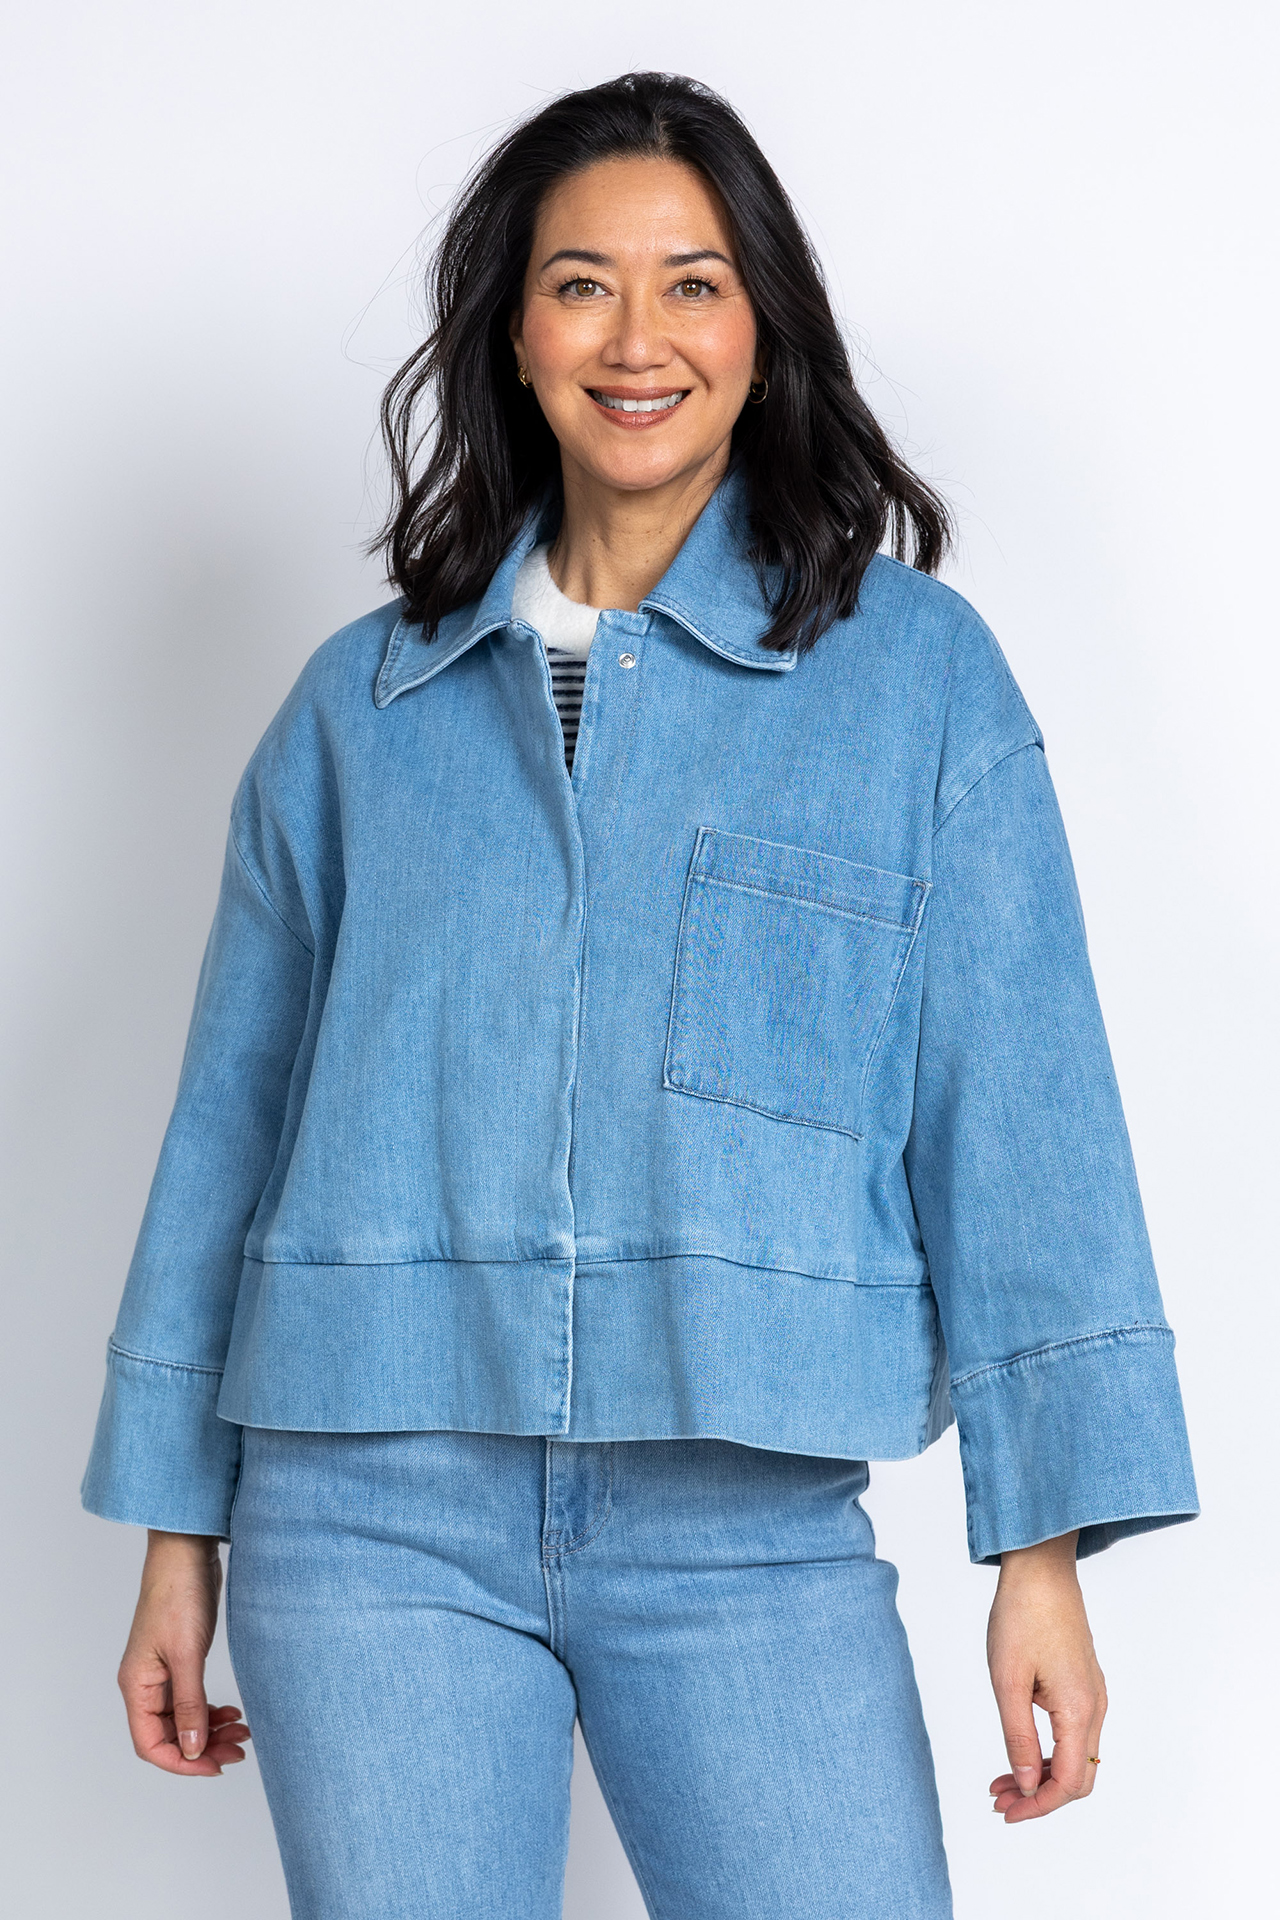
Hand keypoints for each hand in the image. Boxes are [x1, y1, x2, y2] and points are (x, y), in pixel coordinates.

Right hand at [117, 1530, 250, 1775]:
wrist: (187, 1553)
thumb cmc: (179, 1595)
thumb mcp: (187, 1655)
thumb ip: (190, 1704)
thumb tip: (193, 1750)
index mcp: (137, 1686)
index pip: (151, 1745)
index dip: (182, 1763)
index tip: (215, 1767)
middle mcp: (146, 1684)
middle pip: (170, 1736)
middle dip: (204, 1748)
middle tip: (239, 1750)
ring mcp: (163, 1673)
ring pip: (184, 1719)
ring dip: (211, 1730)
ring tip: (242, 1732)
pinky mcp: (181, 1660)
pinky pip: (193, 1700)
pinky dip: (212, 1710)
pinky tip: (232, 1712)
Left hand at [986, 1530, 1105, 1821]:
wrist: (1041, 1569)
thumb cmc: (1020, 1616)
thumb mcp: (1007, 1679)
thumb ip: (1018, 1737)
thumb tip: (1028, 1784)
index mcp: (1079, 1709)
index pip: (1068, 1783)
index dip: (1038, 1807)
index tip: (1006, 1813)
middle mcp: (1095, 1706)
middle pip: (1078, 1776)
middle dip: (1040, 1797)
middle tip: (999, 1800)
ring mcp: (1093, 1694)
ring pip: (1077, 1756)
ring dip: (1043, 1776)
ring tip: (1003, 1781)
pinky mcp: (1084, 1682)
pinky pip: (1074, 1733)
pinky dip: (1049, 1752)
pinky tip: (1021, 1750)